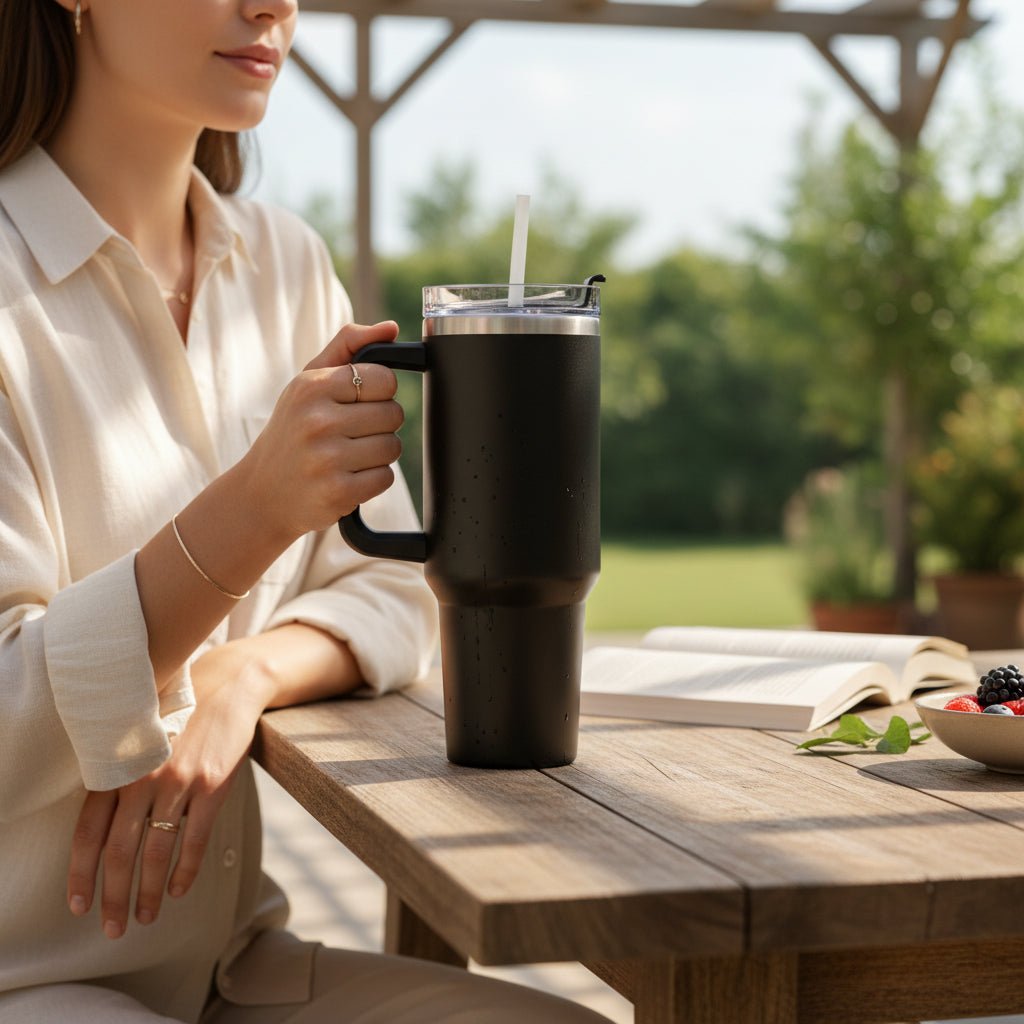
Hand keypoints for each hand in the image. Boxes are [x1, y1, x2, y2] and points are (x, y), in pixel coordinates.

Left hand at [66, 647, 271, 936]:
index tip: (77, 905)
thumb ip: (118, 776)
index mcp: (118, 767)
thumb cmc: (178, 715)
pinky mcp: (212, 785)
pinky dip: (184, 871)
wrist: (226, 687)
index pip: (88, 831)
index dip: (81, 873)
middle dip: (113, 896)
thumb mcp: (139, 740)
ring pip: (155, 852)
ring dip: (148, 892)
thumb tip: (98, 830)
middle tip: (113, 927)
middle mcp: (142, 777)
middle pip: (120, 851)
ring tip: (146, 916)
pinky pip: (194, 840)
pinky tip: (179, 889)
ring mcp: (178, 782)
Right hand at [240, 320, 404, 541]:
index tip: (359, 402)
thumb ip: (347, 347)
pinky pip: (385, 477)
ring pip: (392, 447)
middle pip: (393, 414)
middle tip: (351, 433)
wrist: (260, 494)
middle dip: (380, 425)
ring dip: (378, 454)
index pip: (385, 379)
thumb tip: (391, 328)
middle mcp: (318, 421)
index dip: (380, 392)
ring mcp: (327, 459)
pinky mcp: (338, 493)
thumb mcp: (306, 383)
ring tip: (348, 456)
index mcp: (312, 387)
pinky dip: (373, 480)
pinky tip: (347, 477)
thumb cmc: (291, 431)